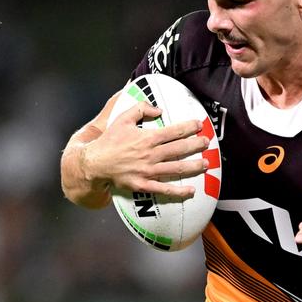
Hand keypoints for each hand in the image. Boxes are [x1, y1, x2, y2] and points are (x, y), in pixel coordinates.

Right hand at [82, 101, 208, 197]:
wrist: (95, 164)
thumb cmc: (109, 141)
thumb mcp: (122, 119)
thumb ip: (141, 109)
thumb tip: (159, 109)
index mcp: (147, 138)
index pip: (174, 132)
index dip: (189, 128)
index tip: (199, 125)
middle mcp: (150, 154)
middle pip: (179, 149)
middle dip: (196, 145)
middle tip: (207, 143)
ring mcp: (148, 171)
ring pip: (176, 168)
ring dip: (193, 166)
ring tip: (206, 164)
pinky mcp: (143, 185)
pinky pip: (164, 189)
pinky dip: (178, 191)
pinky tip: (190, 191)